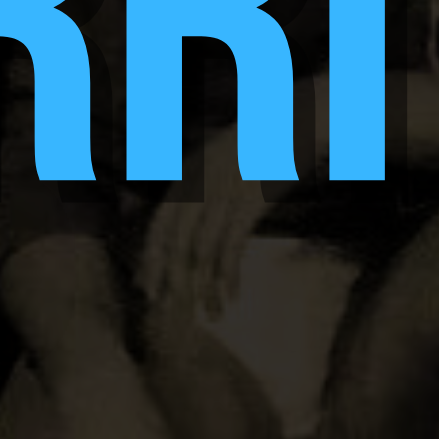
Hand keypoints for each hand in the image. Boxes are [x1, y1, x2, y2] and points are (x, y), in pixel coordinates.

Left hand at [134, 122, 271, 325]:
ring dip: (204, 287)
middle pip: (174, 240)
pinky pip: (232, 246)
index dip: (151, 257)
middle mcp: (198, 183)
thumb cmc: (259, 146)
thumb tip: (187, 221)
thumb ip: (200, 187)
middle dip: (168, 277)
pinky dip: (229, 275)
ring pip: (202, 250)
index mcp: (187, 174)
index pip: (160, 224)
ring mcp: (222, 192)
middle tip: (167, 309)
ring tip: (210, 315)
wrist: (294, 123)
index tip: (145, 286)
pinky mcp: (250, 201)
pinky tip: (232, 297)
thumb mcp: (219, 161)